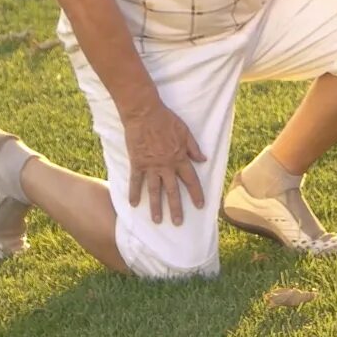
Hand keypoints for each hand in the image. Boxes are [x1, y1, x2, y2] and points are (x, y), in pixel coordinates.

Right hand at [122, 99, 207, 224]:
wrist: (144, 113)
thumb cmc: (166, 119)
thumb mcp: (185, 131)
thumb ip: (193, 147)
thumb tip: (203, 160)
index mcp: (180, 158)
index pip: (191, 180)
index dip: (196, 194)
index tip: (200, 206)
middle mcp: (167, 165)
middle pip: (173, 191)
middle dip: (176, 208)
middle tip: (178, 223)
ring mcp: (151, 166)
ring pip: (155, 190)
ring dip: (156, 207)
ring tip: (157, 221)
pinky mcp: (137, 163)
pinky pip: (136, 181)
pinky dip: (134, 193)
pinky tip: (133, 204)